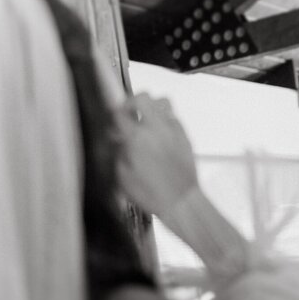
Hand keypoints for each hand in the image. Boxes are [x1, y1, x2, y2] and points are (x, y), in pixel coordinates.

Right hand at [115, 93, 198, 217]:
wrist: (181, 201)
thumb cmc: (152, 194)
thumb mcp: (123, 176)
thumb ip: (119, 152)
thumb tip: (120, 140)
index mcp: (137, 138)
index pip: (119, 113)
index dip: (113, 118)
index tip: (113, 126)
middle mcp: (156, 129)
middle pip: (142, 98)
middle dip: (131, 102)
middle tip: (127, 113)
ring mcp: (173, 130)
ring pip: (162, 101)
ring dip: (151, 106)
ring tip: (146, 119)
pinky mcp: (185, 136)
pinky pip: (174, 117)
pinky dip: (165, 119)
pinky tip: (160, 133)